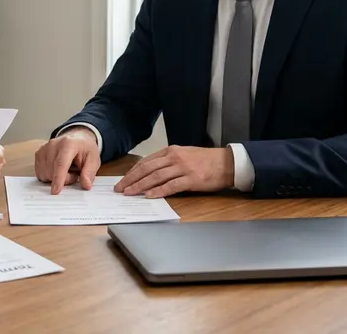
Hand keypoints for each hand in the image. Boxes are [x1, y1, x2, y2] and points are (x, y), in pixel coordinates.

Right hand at [34, 128, 100, 193]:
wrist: (77, 138)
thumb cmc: (85, 149)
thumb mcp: (94, 159)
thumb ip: (89, 172)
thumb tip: (86, 185)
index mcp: (69, 144)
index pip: (61, 164)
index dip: (58, 179)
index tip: (55, 191)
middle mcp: (53, 144)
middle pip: (52, 171)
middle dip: (64, 179)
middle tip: (74, 174)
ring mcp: (44, 149)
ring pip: (44, 173)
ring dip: (55, 178)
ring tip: (66, 170)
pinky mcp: (38, 154)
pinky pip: (40, 173)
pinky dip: (48, 176)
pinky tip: (56, 170)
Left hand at [114, 146, 233, 197]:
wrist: (226, 163)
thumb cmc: (205, 160)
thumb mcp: (184, 155)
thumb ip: (168, 161)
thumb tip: (150, 172)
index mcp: (171, 151)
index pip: (146, 162)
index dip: (132, 172)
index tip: (123, 181)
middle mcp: (174, 158)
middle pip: (147, 169)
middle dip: (131, 179)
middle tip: (120, 189)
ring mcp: (182, 168)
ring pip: (155, 177)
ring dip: (140, 186)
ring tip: (129, 193)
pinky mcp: (191, 179)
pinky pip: (171, 186)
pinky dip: (158, 191)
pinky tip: (149, 195)